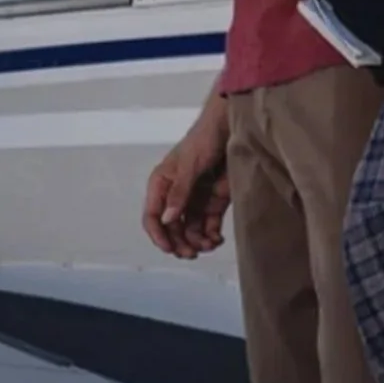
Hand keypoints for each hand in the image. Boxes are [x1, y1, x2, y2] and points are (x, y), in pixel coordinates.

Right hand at [142, 106, 230, 258]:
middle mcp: (175, 196)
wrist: (231, 128)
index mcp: (162, 185)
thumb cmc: (204, 140)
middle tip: (191, 253)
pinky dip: (211, 237)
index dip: (159, 235)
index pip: (153, 216)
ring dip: (197, 242)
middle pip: (171, 229)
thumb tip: (168, 220)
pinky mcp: (212, 203)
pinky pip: (207, 227)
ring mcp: (194, 200)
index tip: (170, 248)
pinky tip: (216, 239)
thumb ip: (179, 193)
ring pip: (189, 231)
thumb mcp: (189, 166)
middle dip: (179, 243)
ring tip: (209, 245)